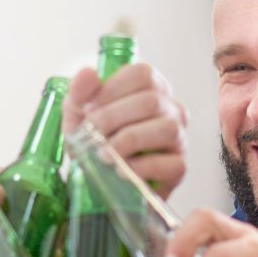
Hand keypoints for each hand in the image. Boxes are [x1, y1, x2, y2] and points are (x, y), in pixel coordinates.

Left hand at [64, 63, 189, 199]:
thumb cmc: (93, 142)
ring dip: (129, 141)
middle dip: (113, 118)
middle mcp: (170, 108)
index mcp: (150, 88)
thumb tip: (88, 73)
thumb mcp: (78, 115)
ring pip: (166, 129)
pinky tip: (121, 170)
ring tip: (104, 155)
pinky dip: (142, 167)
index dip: (112, 89)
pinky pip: (169, 163)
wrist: (98, 183)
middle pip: (150, 101)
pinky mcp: (179, 166)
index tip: (88, 109)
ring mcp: (179, 137)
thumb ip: (79, 92)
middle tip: (91, 134)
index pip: (142, 74)